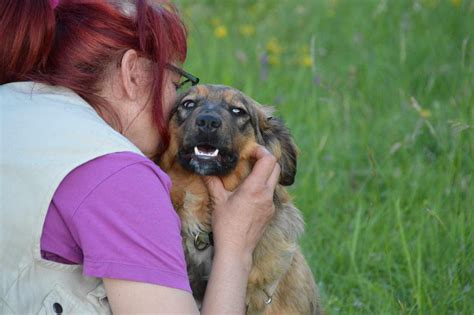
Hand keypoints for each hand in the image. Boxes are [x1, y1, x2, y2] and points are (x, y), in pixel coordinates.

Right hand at [204, 145, 279, 266]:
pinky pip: (270, 194)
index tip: (250, 151)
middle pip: (276, 168)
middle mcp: (267, 194)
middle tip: (251, 159)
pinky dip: (263, 188)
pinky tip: (250, 193)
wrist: (236, 250)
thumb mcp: (218, 202)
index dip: (262, 151)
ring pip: (274, 181)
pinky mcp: (270, 213)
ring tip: (249, 175)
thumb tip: (204, 170)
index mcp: (255, 188)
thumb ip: (213, 183)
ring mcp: (271, 204)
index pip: (269, 160)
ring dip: (265, 174)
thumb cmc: (226, 226)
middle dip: (265, 160)